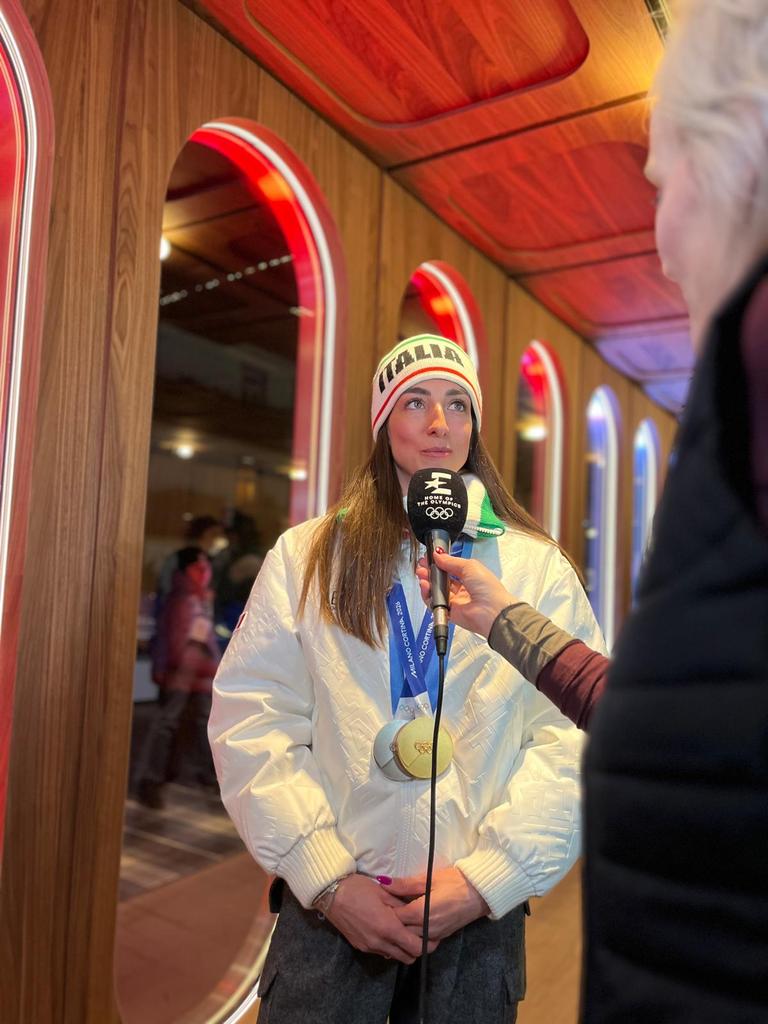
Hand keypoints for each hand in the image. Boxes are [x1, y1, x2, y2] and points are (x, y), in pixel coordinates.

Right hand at [324, 874, 438, 962]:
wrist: (330, 893)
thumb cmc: (358, 888)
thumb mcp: (384, 892)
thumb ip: (402, 905)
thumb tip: (417, 911)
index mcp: (388, 928)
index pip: (416, 948)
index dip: (427, 943)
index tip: (432, 933)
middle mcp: (379, 942)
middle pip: (408, 957)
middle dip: (417, 948)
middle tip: (420, 933)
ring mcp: (369, 946)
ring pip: (394, 956)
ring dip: (402, 948)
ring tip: (403, 930)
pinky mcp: (360, 946)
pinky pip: (381, 952)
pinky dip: (389, 946)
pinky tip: (387, 930)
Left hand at [387, 867, 489, 940]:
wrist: (479, 893)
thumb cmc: (454, 882)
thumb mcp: (428, 879)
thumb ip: (405, 884)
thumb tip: (383, 882)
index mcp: (421, 913)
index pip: (394, 918)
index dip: (385, 910)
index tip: (379, 901)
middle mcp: (426, 929)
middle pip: (400, 932)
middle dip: (391, 923)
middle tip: (385, 910)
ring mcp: (435, 935)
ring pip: (411, 940)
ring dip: (402, 931)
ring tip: (397, 917)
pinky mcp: (441, 937)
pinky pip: (422, 942)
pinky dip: (414, 936)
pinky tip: (411, 924)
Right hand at [416, 552, 512, 638]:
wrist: (491, 611)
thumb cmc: (488, 588)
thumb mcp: (469, 566)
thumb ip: (451, 561)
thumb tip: (438, 555)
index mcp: (470, 576)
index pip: (450, 568)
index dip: (439, 563)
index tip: (429, 558)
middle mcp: (462, 589)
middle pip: (441, 579)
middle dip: (430, 571)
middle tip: (423, 565)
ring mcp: (455, 601)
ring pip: (436, 590)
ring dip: (427, 581)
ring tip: (422, 574)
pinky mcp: (449, 612)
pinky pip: (434, 602)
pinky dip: (427, 594)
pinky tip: (426, 586)